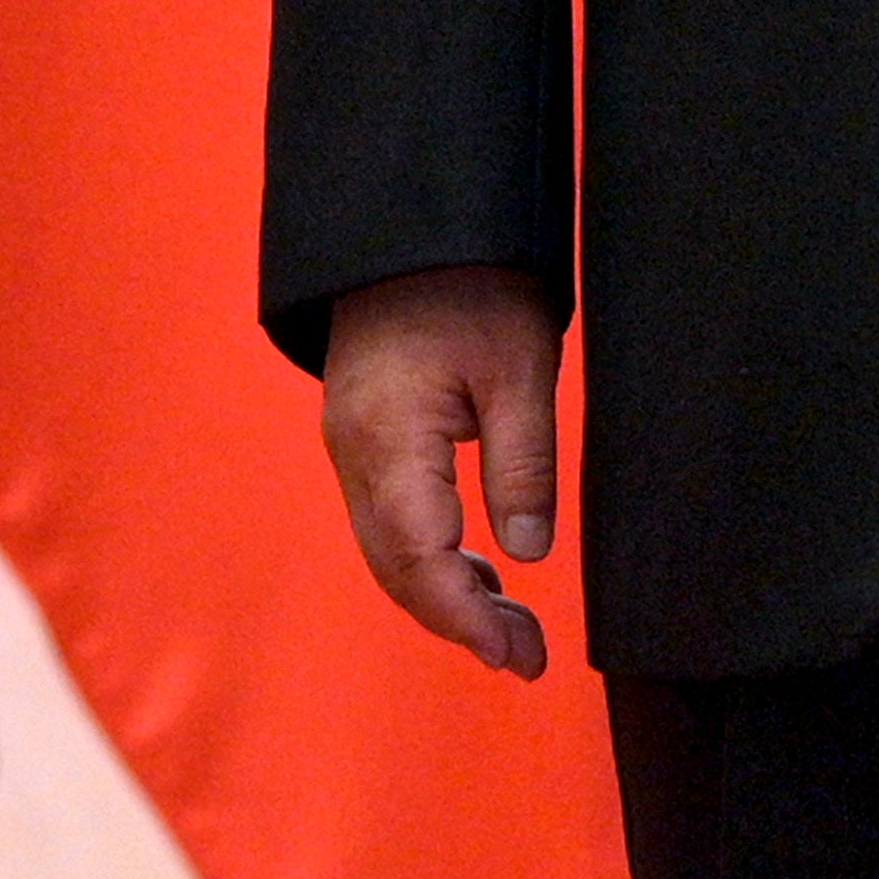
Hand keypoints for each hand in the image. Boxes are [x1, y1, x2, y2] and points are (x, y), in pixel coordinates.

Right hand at [317, 262, 559, 678]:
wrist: (414, 221)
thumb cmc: (475, 281)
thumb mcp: (520, 367)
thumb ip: (522, 463)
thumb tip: (528, 555)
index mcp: (387, 437)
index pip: (418, 558)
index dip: (465, 617)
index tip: (517, 655)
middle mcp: (353, 449)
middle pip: (395, 565)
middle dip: (458, 620)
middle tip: (529, 658)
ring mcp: (349, 442)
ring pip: (387, 547)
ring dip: (445, 593)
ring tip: (514, 629)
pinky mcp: (362, 433)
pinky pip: (387, 516)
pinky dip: (430, 555)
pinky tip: (479, 570)